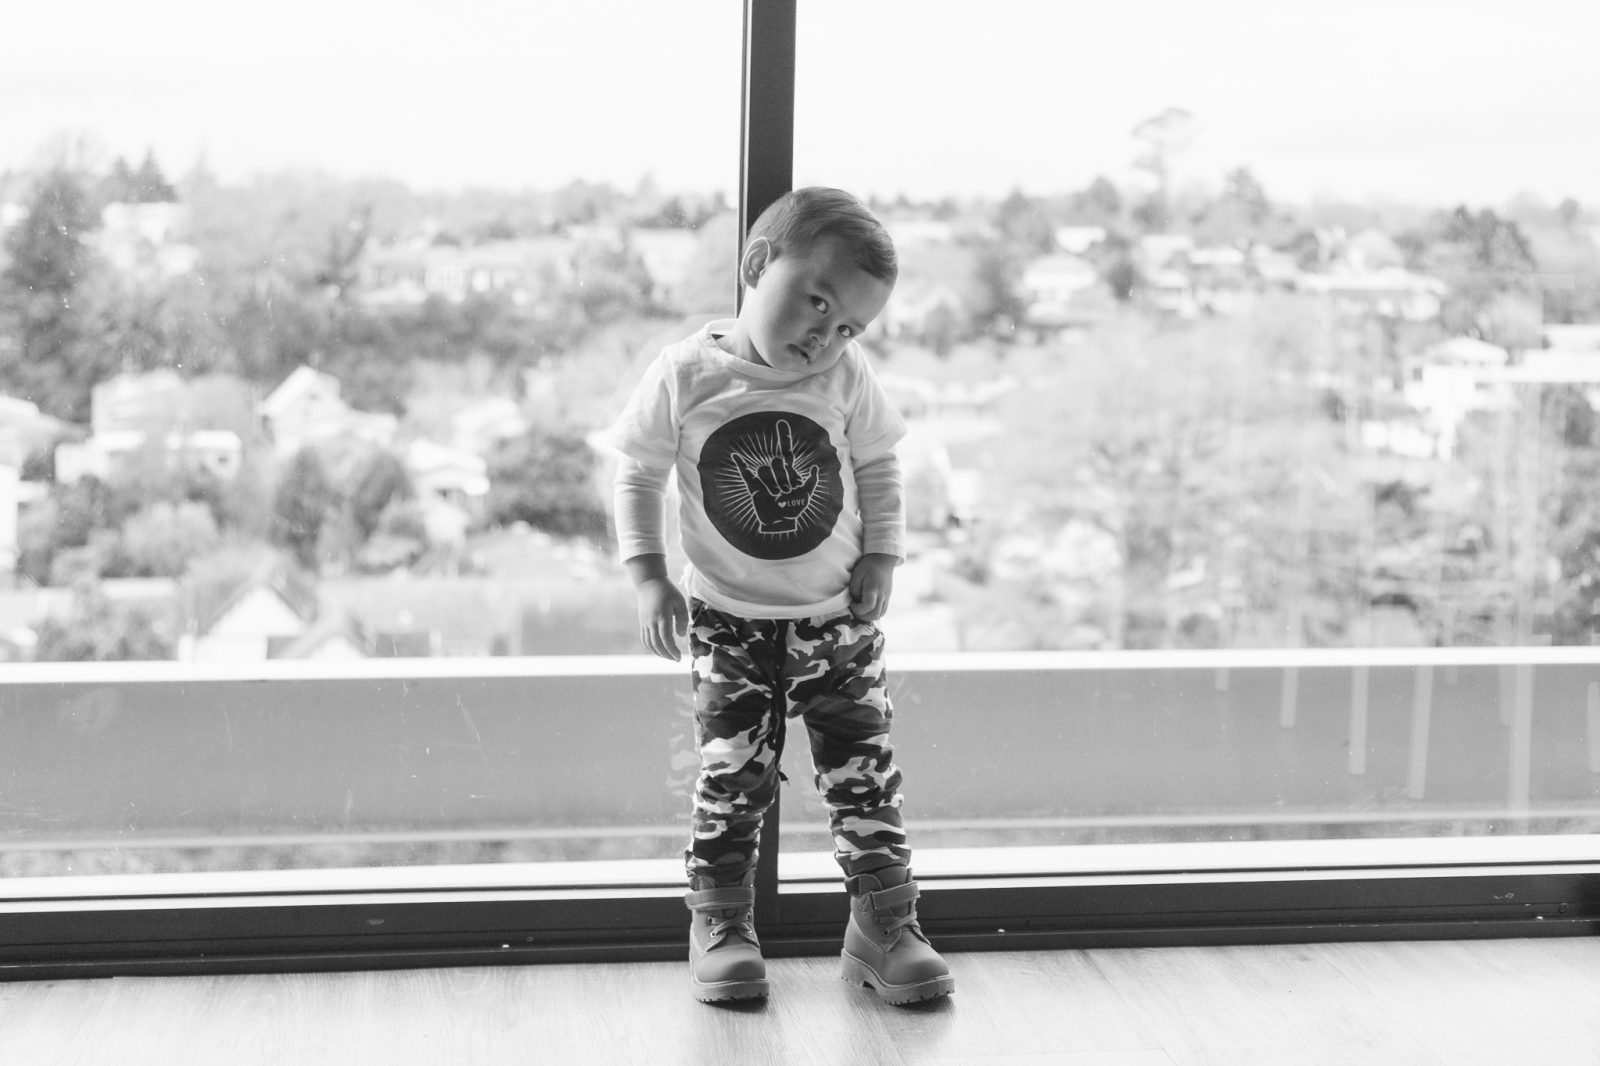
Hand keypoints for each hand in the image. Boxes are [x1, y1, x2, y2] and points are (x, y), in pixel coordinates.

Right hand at [636, 576, 688, 659]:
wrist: (649, 583)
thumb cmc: (668, 591)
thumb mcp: (680, 602)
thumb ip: (682, 620)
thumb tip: (681, 637)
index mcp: (662, 616)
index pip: (666, 639)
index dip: (672, 650)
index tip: (679, 657)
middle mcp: (651, 621)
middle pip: (656, 644)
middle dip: (666, 655)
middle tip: (676, 660)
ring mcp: (645, 623)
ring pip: (649, 644)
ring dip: (658, 653)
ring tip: (669, 657)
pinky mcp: (642, 623)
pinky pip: (644, 639)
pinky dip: (651, 648)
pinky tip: (659, 650)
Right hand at [732, 419, 819, 533]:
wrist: (780, 524)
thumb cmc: (795, 510)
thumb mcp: (806, 495)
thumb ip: (811, 482)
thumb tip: (815, 468)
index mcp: (789, 472)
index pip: (787, 451)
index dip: (784, 437)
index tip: (782, 423)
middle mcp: (776, 473)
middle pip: (776, 462)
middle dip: (782, 477)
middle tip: (787, 491)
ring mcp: (764, 479)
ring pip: (765, 471)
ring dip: (772, 485)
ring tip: (777, 497)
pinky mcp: (754, 488)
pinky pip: (746, 474)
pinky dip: (740, 465)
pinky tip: (735, 456)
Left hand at [848, 552, 896, 621]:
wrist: (883, 559)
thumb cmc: (867, 566)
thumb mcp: (857, 575)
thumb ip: (854, 591)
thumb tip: (855, 602)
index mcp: (874, 588)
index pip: (868, 606)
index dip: (857, 609)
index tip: (852, 603)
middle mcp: (882, 595)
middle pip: (875, 615)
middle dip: (862, 616)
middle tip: (855, 608)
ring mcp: (887, 597)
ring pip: (879, 615)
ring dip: (868, 616)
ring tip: (861, 608)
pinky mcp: (888, 598)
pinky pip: (882, 611)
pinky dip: (874, 612)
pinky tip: (867, 606)